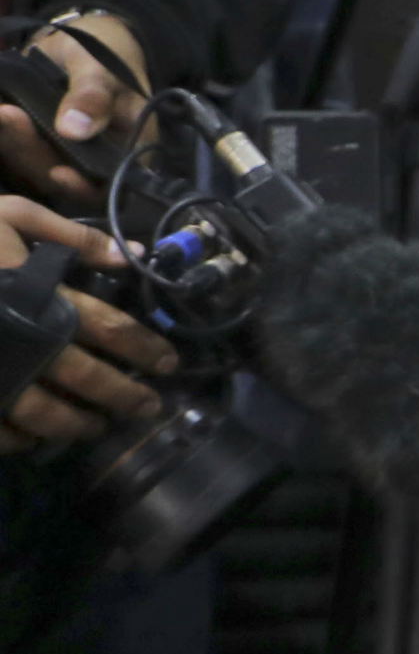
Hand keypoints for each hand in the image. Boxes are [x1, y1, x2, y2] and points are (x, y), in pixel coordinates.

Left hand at [0, 13, 151, 205]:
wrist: (77, 40)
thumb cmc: (105, 51)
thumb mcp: (102, 68)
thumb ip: (93, 97)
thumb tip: (74, 130)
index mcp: (127, 146)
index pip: (108, 183)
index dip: (85, 187)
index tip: (58, 172)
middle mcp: (95, 158)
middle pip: (63, 175)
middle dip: (35, 151)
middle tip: (12, 117)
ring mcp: (62, 152)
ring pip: (34, 163)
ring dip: (15, 141)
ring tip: (5, 110)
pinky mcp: (36, 143)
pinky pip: (17, 147)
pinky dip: (6, 132)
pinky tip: (1, 110)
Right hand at [0, 198, 172, 453]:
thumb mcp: (8, 215)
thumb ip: (70, 236)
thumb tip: (131, 255)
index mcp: (32, 292)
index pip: (108, 327)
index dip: (145, 348)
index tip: (168, 363)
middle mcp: (14, 336)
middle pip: (84, 377)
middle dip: (124, 395)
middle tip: (149, 407)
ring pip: (41, 414)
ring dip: (77, 424)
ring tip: (98, 426)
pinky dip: (21, 439)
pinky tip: (37, 439)